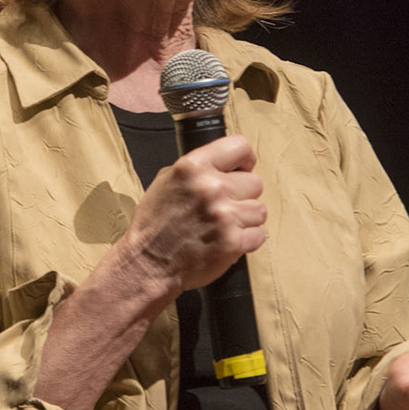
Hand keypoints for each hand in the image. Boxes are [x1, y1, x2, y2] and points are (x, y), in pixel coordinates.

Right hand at [119, 134, 266, 298]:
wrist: (148, 263)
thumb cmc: (155, 224)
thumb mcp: (166, 181)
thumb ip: (198, 170)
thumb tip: (227, 165)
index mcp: (192, 167)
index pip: (239, 146)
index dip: (244, 160)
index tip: (242, 169)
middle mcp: (210, 188)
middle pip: (255, 182)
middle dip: (242, 195)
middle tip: (225, 206)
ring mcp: (224, 216)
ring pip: (260, 210)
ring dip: (246, 219)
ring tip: (224, 225)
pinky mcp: (233, 242)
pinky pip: (259, 234)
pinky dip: (247, 240)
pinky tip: (227, 240)